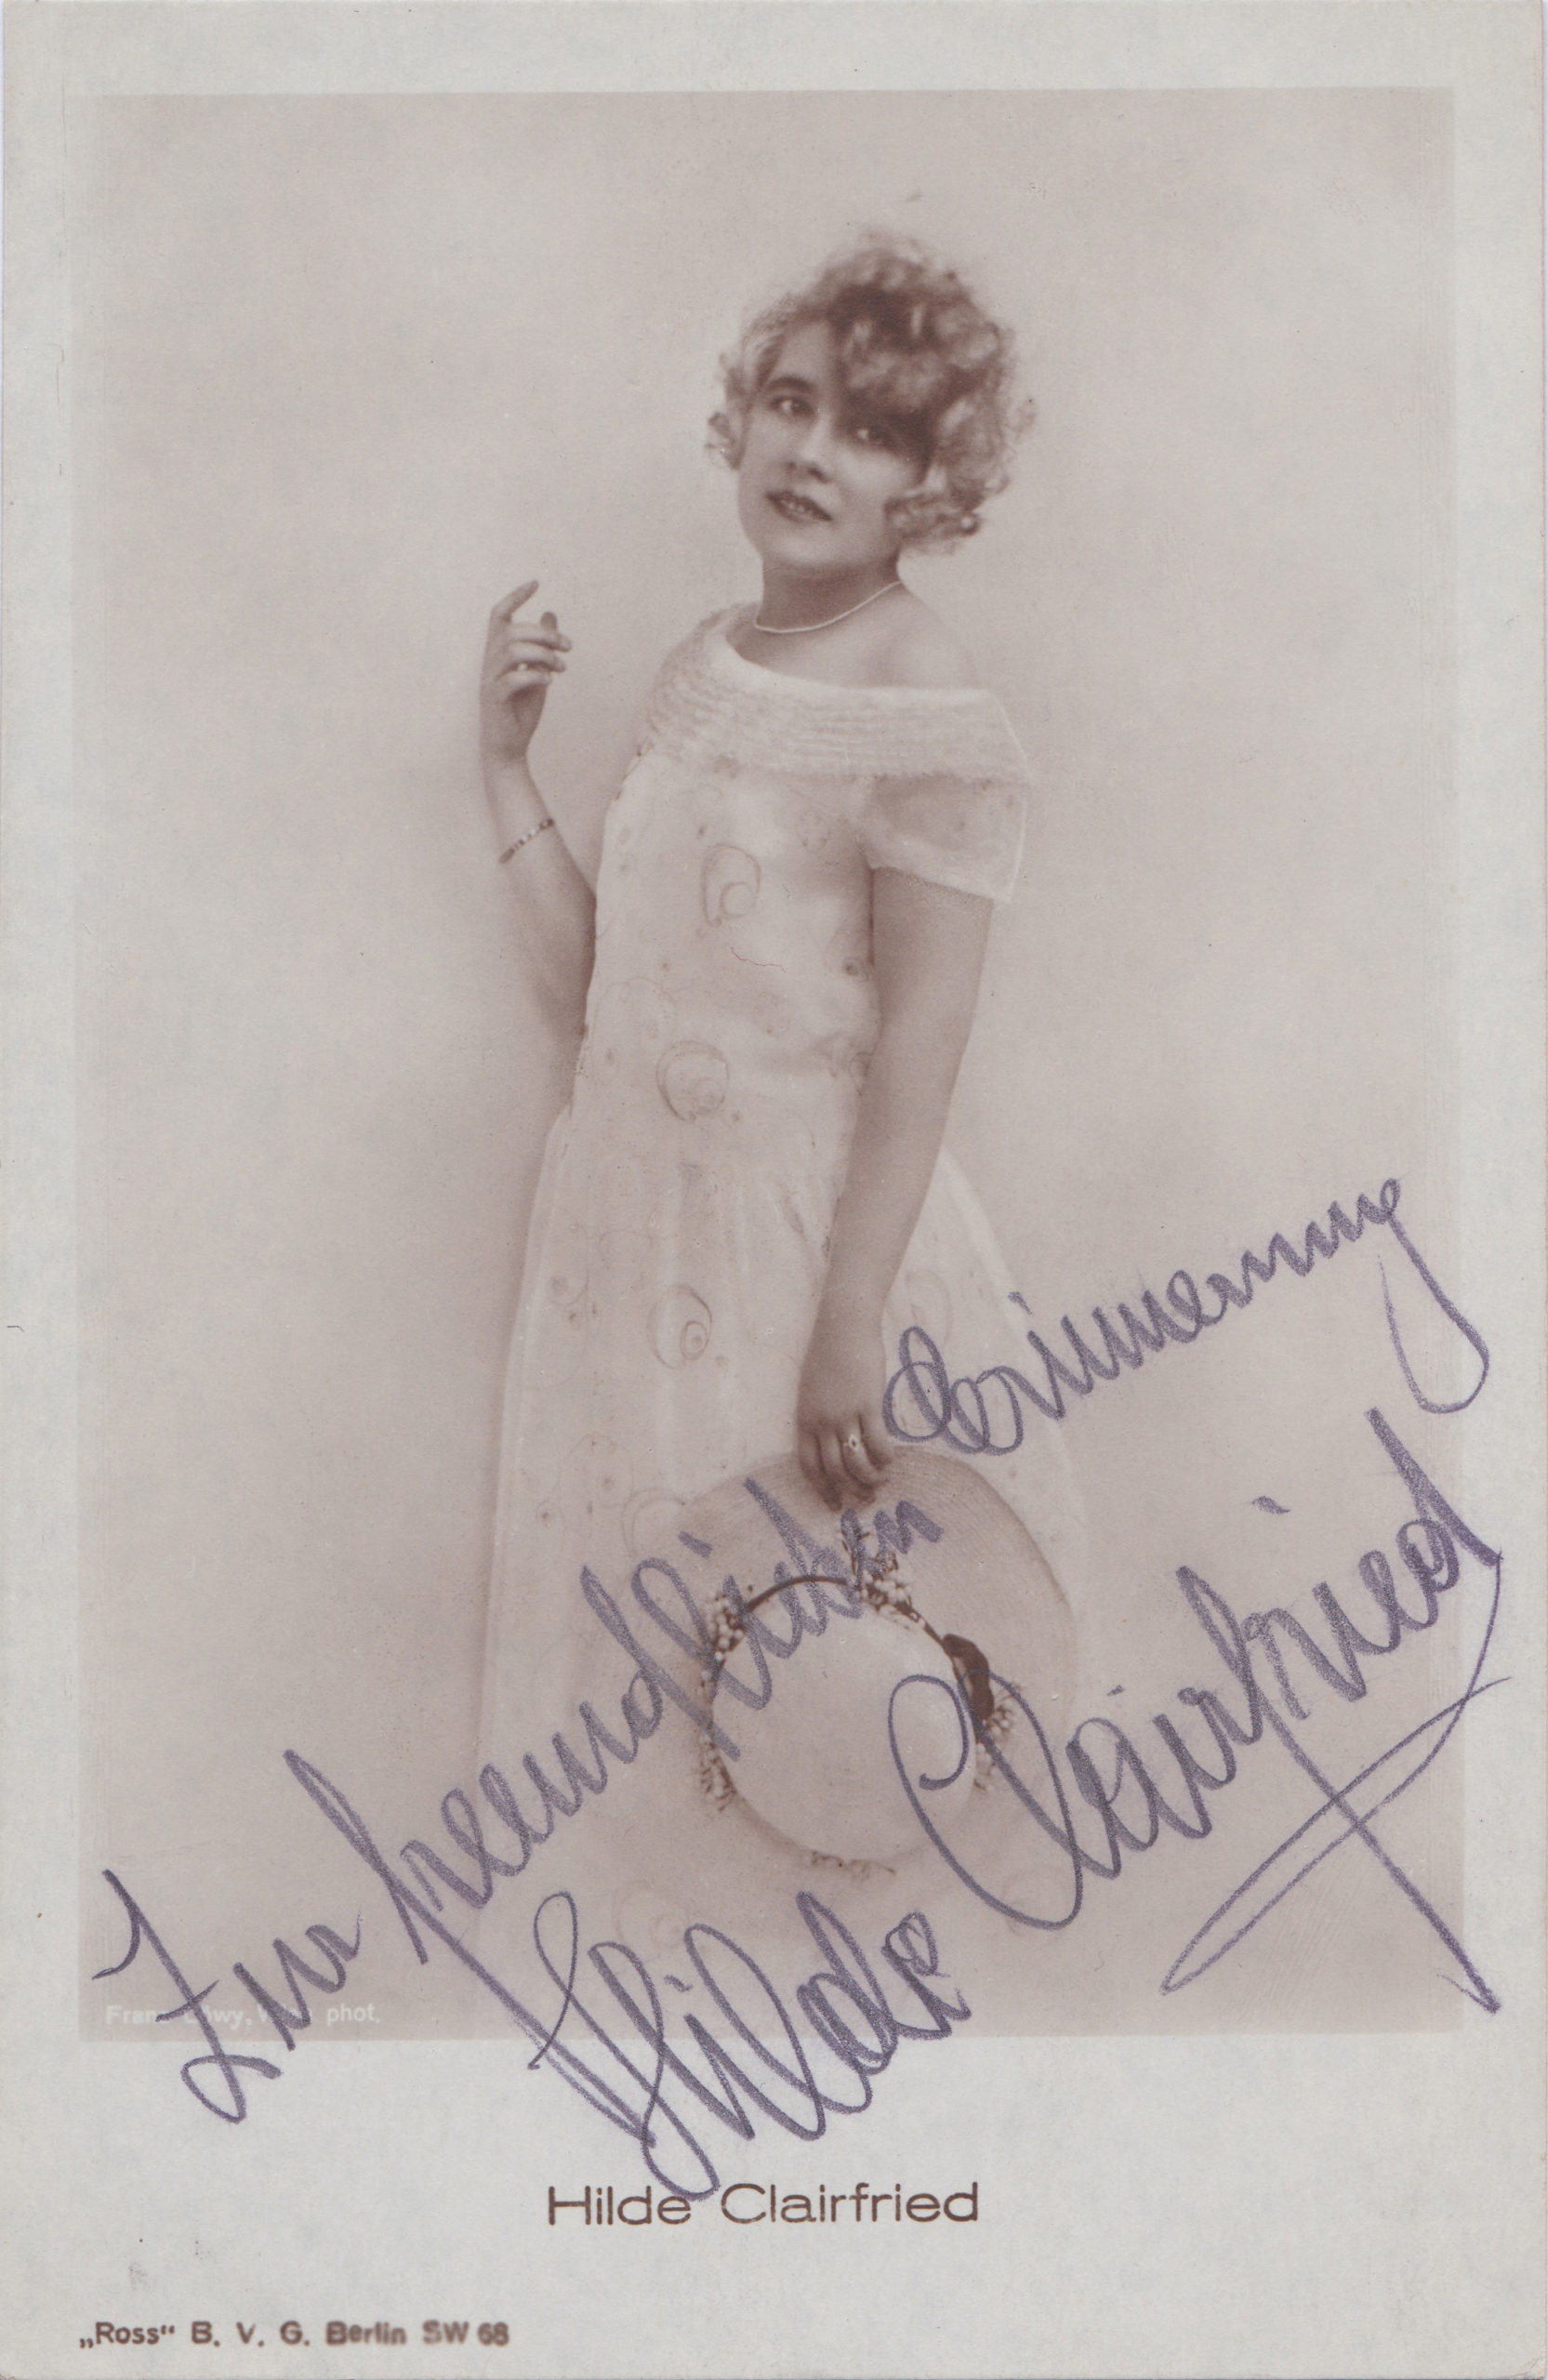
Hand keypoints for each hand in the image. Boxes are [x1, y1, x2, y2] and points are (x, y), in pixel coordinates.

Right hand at [480, 580, 570, 773]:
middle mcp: (490, 662)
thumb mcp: (537, 671)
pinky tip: (549, 682)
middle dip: (544, 634)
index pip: (498, 615)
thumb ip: (541, 645)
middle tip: (568, 646)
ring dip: (543, 655)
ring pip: (512, 651)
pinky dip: (534, 676)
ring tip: (561, 667)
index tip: (536, 583)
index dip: (515, 596)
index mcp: (498, 652)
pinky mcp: (496, 700)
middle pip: (512, 631)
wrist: (508, 746)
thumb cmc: (520, 709)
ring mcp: (490, 681)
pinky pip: (512, 679)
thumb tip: (551, 614)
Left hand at [796, 1301, 894, 1511]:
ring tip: (881, 1483)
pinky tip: (892, 1462)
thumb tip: (832, 1442)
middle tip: (865, 1500)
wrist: (843, 1326)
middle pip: (834, 1470)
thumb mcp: (811, 1390)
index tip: (834, 1504)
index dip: (822, 1489)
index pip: (808, 1466)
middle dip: (850, 1491)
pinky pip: (878, 1442)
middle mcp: (821, 1421)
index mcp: (804, 1419)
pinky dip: (885, 1458)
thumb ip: (818, 1417)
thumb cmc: (828, 1355)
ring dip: (870, 1479)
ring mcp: (844, 1413)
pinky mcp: (868, 1404)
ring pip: (856, 1461)